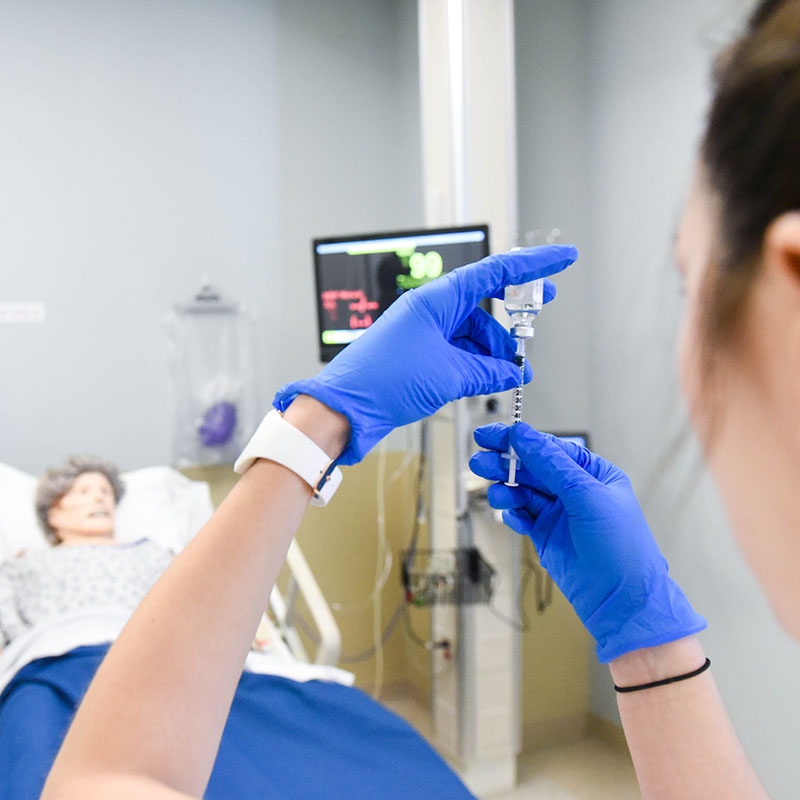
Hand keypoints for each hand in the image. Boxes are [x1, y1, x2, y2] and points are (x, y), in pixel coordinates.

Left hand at [274, 245, 577, 463]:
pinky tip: (489, 380)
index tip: (562, 259)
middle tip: (540, 318)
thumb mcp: (448, 375)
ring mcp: (424, 332)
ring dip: (494, 352)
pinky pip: (459, 351)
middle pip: (485, 304)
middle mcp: (430, 311)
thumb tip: (513, 373)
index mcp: (436, 300)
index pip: (494, 272)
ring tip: (509, 374)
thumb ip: (487, 371)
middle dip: (512, 317)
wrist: (344, 408)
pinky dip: (477, 364)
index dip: (533, 265)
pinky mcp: (420, 355)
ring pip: (474, 333)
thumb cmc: (381, 380)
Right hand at [469, 423, 705, 661]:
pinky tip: (510, 515)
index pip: (549, 448)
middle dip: (505, 464)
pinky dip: (513, 514)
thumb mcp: (586, 496)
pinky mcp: (546, 536)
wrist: (621, 601)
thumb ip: (551, 464)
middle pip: (531, 468)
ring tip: (496, 494)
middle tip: (480, 461)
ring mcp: (559, 514)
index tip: (491, 436)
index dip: (519, 440)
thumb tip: (523, 435)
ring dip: (506, 490)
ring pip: (523, 492)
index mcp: (592, 473)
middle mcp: (574, 490)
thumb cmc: (620, 547)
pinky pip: (522, 517)